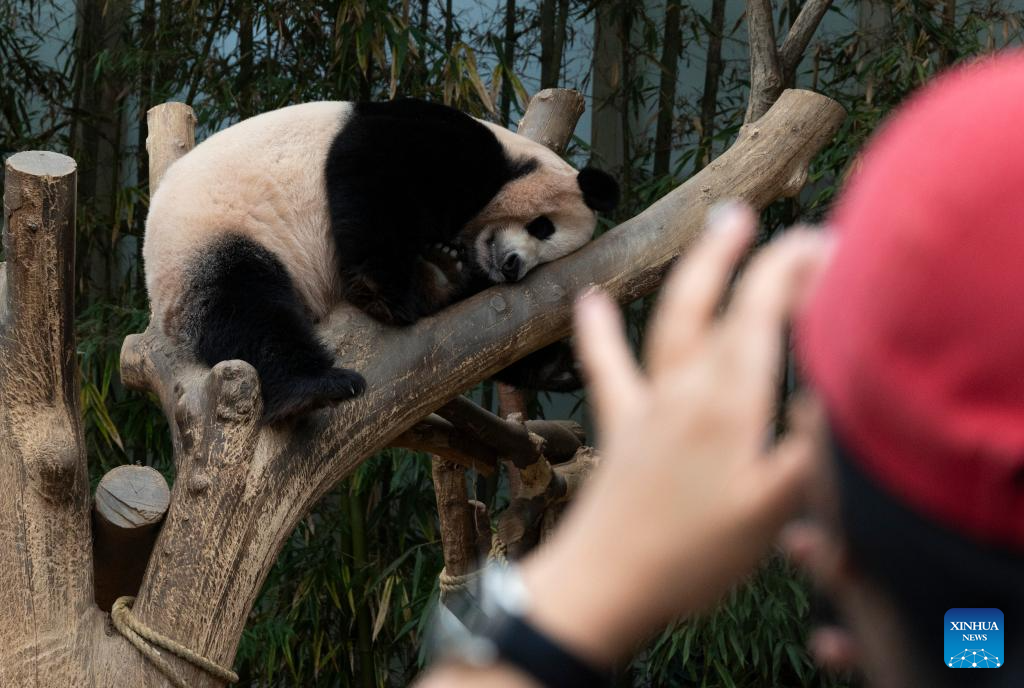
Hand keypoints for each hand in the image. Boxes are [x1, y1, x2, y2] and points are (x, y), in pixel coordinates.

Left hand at [520, 203, 831, 665]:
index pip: (762, 314)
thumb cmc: (692, 554)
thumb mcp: (771, 512)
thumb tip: (838, 394)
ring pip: (670, 319)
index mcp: (729, 404)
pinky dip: (596, 331)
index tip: (822, 242)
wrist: (605, 582)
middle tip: (752, 213)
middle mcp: (685, 389)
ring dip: (691, 269)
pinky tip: (586, 299)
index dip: (791, 270)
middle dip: (737, 253)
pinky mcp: (619, 424)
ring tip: (710, 229)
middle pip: (712, 302)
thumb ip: (809, 451)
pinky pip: (604, 366)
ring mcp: (648, 402)